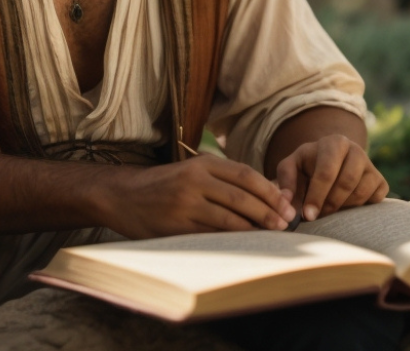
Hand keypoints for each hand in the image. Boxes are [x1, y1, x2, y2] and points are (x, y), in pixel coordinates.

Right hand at [100, 155, 297, 238]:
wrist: (123, 196)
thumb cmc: (164, 185)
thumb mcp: (191, 171)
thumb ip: (223, 179)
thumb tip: (267, 193)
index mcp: (200, 164)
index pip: (245, 174)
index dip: (269, 190)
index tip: (286, 204)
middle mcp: (193, 180)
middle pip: (241, 197)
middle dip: (268, 212)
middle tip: (285, 223)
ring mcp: (184, 204)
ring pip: (229, 219)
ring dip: (254, 229)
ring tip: (270, 235)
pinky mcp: (176, 227)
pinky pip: (211, 235)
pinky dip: (232, 241)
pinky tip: (244, 245)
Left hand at [275, 135, 387, 221]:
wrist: (330, 164)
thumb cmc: (307, 167)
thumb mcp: (291, 167)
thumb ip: (285, 180)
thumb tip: (285, 199)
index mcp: (334, 143)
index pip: (327, 171)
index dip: (316, 195)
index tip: (307, 215)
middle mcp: (356, 150)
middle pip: (347, 182)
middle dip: (329, 203)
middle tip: (317, 216)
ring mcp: (371, 165)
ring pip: (361, 193)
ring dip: (342, 207)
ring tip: (327, 208)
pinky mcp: (381, 182)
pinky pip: (374, 200)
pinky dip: (358, 208)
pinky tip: (344, 205)